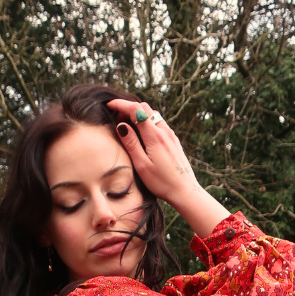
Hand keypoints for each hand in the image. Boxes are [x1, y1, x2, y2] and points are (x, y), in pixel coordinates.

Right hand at [106, 99, 229, 237]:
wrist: (185, 191)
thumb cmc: (162, 182)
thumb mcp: (142, 165)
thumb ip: (131, 144)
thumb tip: (121, 126)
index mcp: (155, 136)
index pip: (136, 110)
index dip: (121, 104)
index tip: (109, 104)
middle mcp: (164, 131)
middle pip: (144, 107)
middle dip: (128, 107)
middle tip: (115, 117)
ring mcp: (171, 134)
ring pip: (152, 114)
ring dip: (138, 113)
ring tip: (126, 124)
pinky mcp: (173, 140)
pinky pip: (158, 122)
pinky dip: (147, 121)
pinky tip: (141, 132)